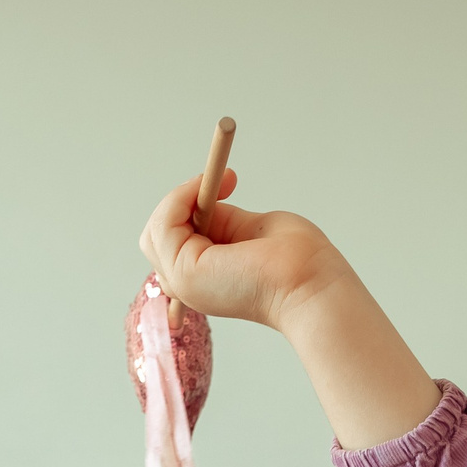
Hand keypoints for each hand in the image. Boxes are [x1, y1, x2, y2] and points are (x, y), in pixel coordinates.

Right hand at [137, 174, 438, 449]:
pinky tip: (202, 188)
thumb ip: (226, 220)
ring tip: (211, 181)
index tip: (230, 181)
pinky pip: (162, 226)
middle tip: (223, 180)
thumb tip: (207, 202)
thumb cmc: (298, 263)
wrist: (311, 284)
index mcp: (209, 279)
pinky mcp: (184, 273)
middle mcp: (191, 286)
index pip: (178, 241)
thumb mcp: (252, 230)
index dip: (192, 208)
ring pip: (155, 232)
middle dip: (179, 202)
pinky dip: (177, 199)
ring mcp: (184, 283)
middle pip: (158, 238)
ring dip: (178, 198)